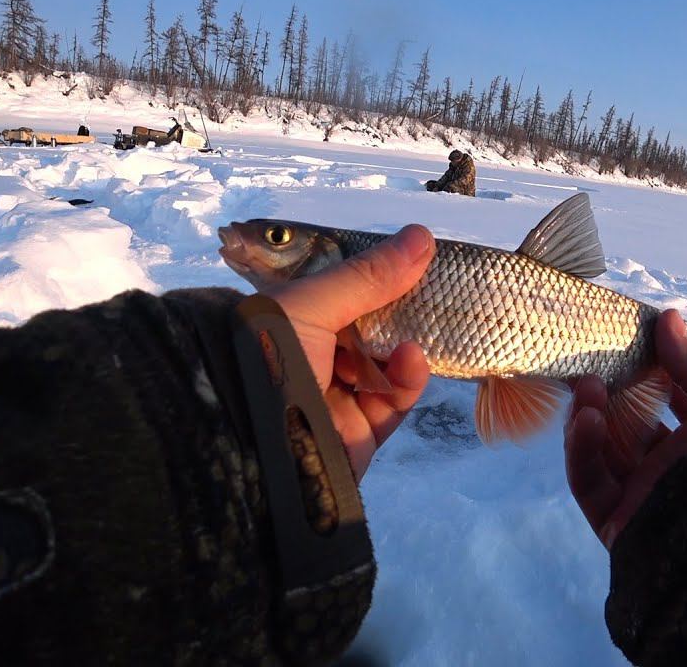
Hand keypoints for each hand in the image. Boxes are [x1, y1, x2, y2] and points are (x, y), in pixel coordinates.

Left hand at [266, 225, 434, 480]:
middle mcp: (310, 357)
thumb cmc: (270, 359)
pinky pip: (393, 401)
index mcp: (288, 322)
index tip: (413, 256)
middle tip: (434, 286)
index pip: (337, 291)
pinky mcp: (358, 433)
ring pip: (386, 363)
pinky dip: (408, 378)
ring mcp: (334, 396)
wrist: (253, 450)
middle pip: (367, 327)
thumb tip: (421, 236)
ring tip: (422, 325)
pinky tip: (414, 357)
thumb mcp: (310, 305)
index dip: (373, 274)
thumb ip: (368, 276)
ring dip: (406, 342)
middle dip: (400, 308)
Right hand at [565, 309, 686, 547]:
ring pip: (602, 452)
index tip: (629, 343)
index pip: (670, 401)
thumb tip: (666, 316)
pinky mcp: (620, 521)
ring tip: (586, 385)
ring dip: (588, 415)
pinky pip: (589, 483)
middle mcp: (676, 467)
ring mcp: (646, 495)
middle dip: (608, 394)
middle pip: (627, 426)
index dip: (648, 372)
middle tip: (592, 363)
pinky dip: (581, 449)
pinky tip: (586, 419)